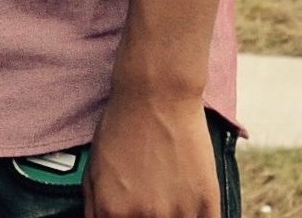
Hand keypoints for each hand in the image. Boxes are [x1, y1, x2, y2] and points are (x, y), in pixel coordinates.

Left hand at [84, 84, 219, 217]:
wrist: (156, 96)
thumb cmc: (120, 129)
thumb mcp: (93, 172)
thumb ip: (96, 210)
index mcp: (113, 212)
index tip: (127, 216)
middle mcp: (146, 217)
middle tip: (149, 206)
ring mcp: (180, 212)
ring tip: (168, 203)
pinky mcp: (207, 201)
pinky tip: (188, 210)